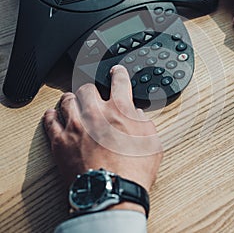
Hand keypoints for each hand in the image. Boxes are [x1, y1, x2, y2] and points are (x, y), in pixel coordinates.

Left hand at [43, 65, 162, 196]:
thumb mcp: (152, 144)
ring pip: (67, 100)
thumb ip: (145, 124)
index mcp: (120, 111)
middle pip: (87, 88)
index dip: (118, 73)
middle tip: (92, 94)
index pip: (119, 82)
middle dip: (91, 90)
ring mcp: (76, 126)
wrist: (112, 193)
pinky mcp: (61, 142)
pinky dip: (52, 115)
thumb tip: (138, 116)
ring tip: (72, 101)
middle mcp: (96, 113)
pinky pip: (50, 121)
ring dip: (71, 99)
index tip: (116, 71)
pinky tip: (54, 114)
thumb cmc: (133, 171)